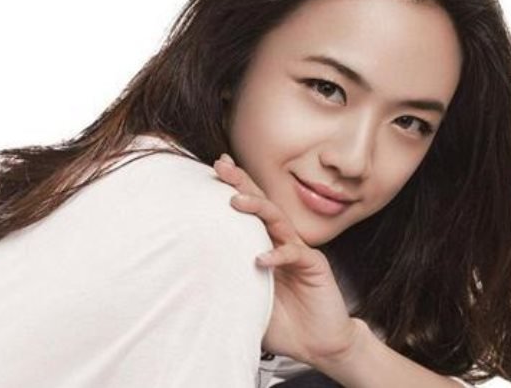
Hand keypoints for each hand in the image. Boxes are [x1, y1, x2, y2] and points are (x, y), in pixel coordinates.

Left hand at [213, 153, 364, 366]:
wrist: (319, 344)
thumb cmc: (284, 321)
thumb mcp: (247, 300)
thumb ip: (229, 284)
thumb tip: (191, 278)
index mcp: (265, 243)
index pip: (248, 209)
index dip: (235, 186)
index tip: (215, 169)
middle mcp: (281, 241)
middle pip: (261, 204)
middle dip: (242, 183)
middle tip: (222, 167)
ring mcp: (298, 250)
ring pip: (277, 220)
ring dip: (257, 208)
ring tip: (235, 201)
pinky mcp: (314, 265)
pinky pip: (294, 254)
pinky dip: (277, 255)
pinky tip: (261, 259)